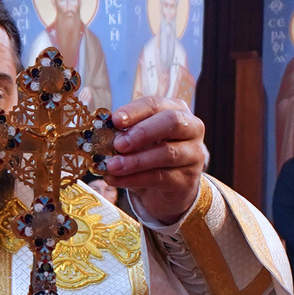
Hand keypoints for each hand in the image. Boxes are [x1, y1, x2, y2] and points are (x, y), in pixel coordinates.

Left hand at [105, 97, 206, 224]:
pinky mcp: (188, 179)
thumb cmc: (148, 156)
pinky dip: (134, 178)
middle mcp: (191, 128)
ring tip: (111, 166)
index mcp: (175, 110)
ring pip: (167, 153)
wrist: (165, 190)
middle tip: (118, 144)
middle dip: (142, 132)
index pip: (155, 104)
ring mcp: (193, 154)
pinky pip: (160, 177)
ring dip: (135, 160)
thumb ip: (122, 133)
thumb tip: (100, 132)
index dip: (135, 111)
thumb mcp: (135, 141)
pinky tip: (115, 179)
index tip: (115, 120)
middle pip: (171, 122)